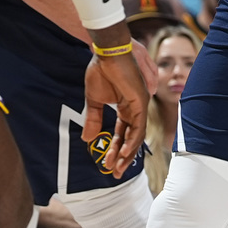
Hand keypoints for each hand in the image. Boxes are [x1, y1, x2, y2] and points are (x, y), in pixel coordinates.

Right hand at [82, 46, 147, 176]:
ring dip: (126, 154)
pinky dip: (131, 142)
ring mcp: (140, 106)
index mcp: (126, 108)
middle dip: (122, 158)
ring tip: (117, 168)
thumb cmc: (100, 71)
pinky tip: (123, 154)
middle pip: (131, 139)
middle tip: (114, 174)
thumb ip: (93, 120)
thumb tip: (87, 140)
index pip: (123, 134)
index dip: (115, 150)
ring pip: (136, 137)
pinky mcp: (140, 103)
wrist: (105, 53)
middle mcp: (135, 109)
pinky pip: (138, 127)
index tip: (107, 165)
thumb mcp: (93, 101)